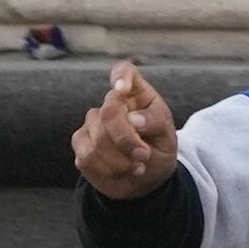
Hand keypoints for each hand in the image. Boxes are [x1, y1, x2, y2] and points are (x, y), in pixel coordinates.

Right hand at [74, 60, 180, 198]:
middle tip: (144, 155)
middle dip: (126, 139)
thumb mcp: (167, 135)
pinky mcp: (81, 143)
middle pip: (109, 112)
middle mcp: (111, 104)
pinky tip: (122, 173)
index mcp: (136, 94)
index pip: (125, 71)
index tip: (122, 89)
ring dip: (120, 160)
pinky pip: (88, 157)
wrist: (146, 176)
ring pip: (97, 139)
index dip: (121, 76)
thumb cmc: (158, 147)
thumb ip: (155, 122)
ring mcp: (92, 122)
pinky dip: (108, 171)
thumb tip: (133, 119)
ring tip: (138, 168)